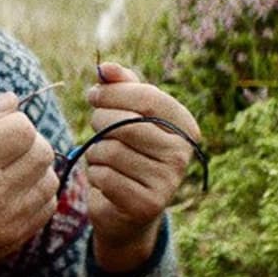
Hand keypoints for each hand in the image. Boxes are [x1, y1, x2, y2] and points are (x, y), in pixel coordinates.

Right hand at [0, 94, 58, 276]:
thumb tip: (11, 101)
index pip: (23, 130)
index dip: (12, 121)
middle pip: (42, 152)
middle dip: (27, 140)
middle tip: (3, 145)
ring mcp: (5, 223)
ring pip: (50, 179)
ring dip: (34, 167)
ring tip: (7, 168)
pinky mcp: (12, 240)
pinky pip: (47, 206)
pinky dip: (36, 192)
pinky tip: (13, 189)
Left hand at [84, 62, 201, 271]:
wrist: (129, 209)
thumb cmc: (128, 151)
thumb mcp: (128, 114)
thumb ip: (120, 86)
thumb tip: (105, 67)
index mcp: (184, 126)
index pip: (147, 97)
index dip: (113, 92)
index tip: (93, 95)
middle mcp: (182, 153)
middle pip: (126, 123)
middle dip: (100, 120)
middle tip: (95, 125)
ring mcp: (167, 181)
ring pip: (111, 150)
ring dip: (96, 151)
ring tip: (104, 156)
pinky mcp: (145, 204)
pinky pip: (104, 176)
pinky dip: (95, 174)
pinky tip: (105, 179)